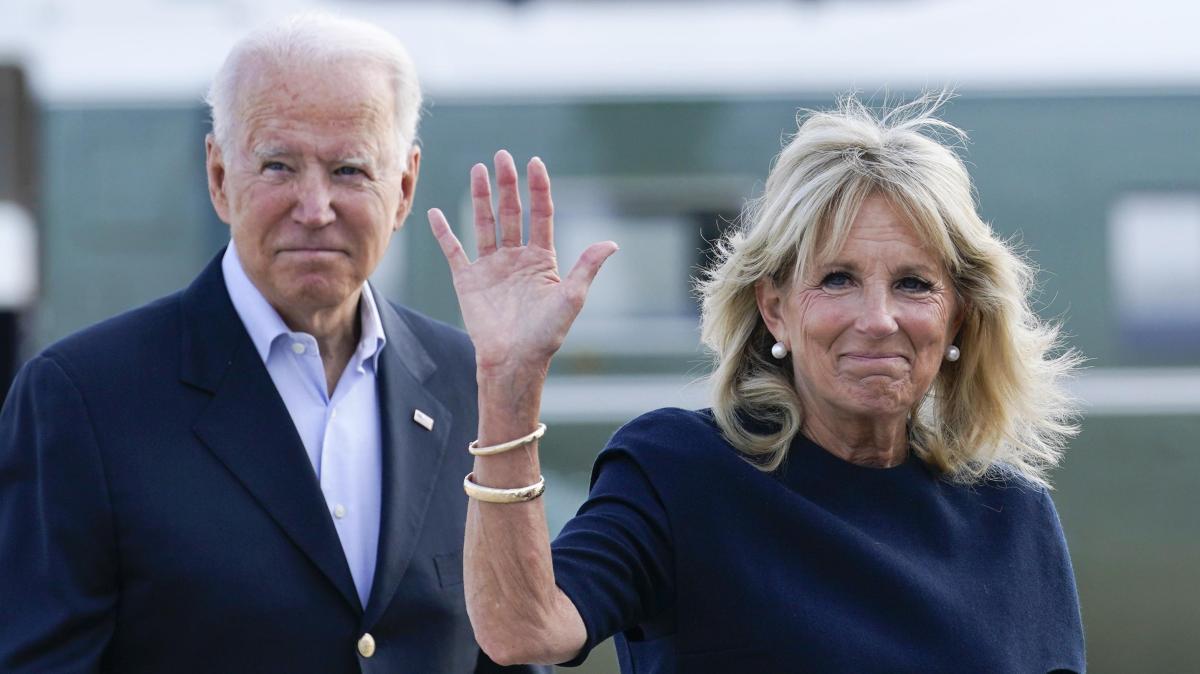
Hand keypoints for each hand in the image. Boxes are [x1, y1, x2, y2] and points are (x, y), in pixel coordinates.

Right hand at [428, 150, 617, 377]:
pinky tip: (436, 213)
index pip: (541, 215)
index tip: (535, 163)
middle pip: (512, 212)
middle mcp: (516, 258)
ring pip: (485, 223)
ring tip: (478, 169)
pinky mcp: (468, 280)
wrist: (513, 360)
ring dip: (481, 197)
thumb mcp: (572, 298)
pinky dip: (444, 233)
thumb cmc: (546, 334)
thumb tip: (612, 243)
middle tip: (502, 156)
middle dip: (508, 184)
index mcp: (542, 260)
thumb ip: (586, 267)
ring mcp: (491, 267)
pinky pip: (454, 251)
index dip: (538, 189)